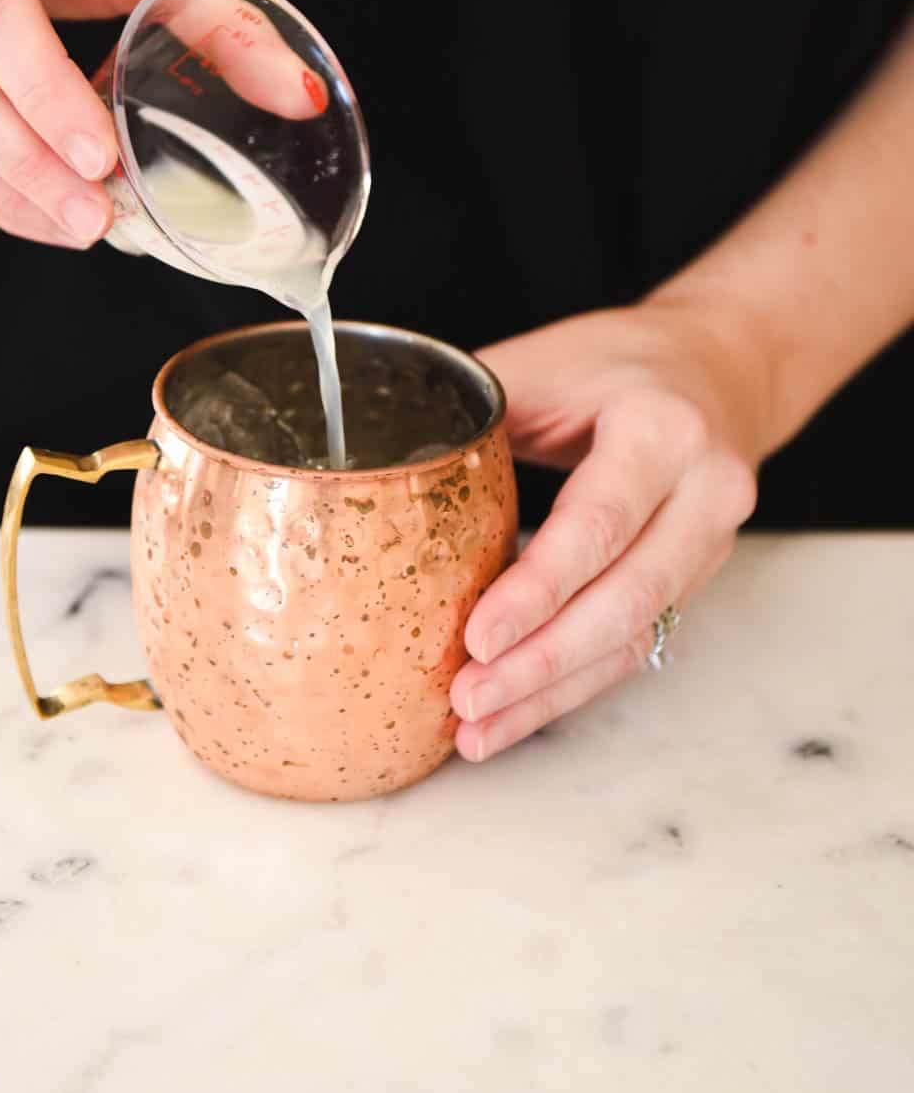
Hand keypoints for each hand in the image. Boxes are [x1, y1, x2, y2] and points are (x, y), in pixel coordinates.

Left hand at [451, 299, 767, 760]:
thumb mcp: (547, 362)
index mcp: (663, 429)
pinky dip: (572, 687)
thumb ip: (473, 412)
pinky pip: (635, 646)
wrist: (722, 367)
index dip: (537, 589)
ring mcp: (709, 545)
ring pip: (634, 636)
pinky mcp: (694, 581)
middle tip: (466, 699)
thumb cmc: (617, 362)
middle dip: (541, 662)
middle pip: (625, 598)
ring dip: (552, 692)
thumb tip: (371, 463)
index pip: (599, 525)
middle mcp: (705, 492)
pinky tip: (515, 717)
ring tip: (478, 730)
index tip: (476, 638)